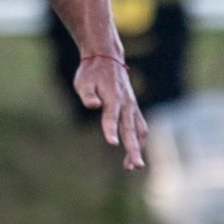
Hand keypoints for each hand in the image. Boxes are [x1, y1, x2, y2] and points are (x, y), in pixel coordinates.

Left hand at [75, 54, 145, 170]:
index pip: (111, 117)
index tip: (112, 143)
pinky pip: (140, 126)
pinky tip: (133, 151)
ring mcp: (132, 106)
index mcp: (112, 97)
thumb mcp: (83, 81)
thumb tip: (93, 105)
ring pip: (139, 130)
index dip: (110, 130)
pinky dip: (139, 140)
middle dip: (133, 148)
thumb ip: (87, 94)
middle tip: (135, 166)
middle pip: (130, 129)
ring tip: (131, 166)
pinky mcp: (133, 108)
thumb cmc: (91, 72)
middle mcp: (126, 103)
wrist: (107, 57)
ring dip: (137, 147)